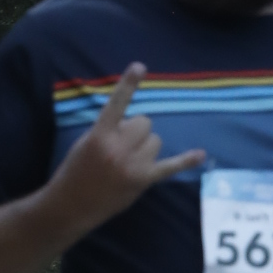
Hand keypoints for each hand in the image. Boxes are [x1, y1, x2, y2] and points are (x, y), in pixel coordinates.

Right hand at [54, 67, 203, 233]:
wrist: (71, 205)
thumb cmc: (75, 171)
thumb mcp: (85, 142)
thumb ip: (108, 130)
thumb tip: (134, 126)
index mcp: (100, 135)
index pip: (116, 104)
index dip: (128, 84)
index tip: (139, 66)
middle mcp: (118, 149)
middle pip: (144, 123)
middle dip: (136, 130)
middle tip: (120, 145)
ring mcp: (133, 166)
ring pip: (155, 141)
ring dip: (145, 146)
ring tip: (127, 161)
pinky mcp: (143, 180)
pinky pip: (170, 166)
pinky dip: (186, 161)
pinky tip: (200, 154)